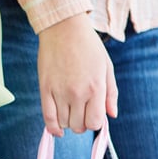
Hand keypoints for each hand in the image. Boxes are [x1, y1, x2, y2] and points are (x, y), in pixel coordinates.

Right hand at [37, 14, 117, 136]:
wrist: (64, 28)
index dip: (94, 122)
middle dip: (81, 123)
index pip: (95, 122)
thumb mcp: (106, 66)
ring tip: (69, 111)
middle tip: (80, 112)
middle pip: (78, 126)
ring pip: (64, 123)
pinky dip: (52, 128)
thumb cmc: (88, 46)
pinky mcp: (45, 89)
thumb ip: (111, 93)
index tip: (92, 114)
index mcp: (96, 88)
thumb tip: (112, 115)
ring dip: (67, 122)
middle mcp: (78, 93)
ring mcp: (60, 92)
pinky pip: (48, 117)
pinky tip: (57, 130)